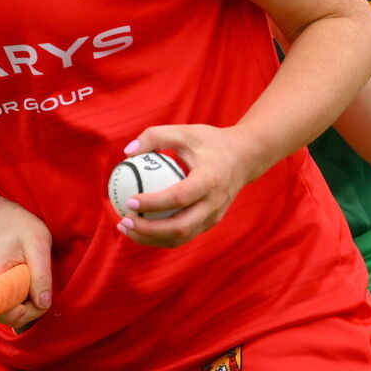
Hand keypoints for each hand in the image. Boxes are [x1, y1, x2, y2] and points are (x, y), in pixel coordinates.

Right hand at [0, 197, 52, 330]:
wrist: (5, 216)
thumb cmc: (21, 226)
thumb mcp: (39, 243)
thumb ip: (41, 274)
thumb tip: (43, 304)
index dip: (22, 313)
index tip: (36, 298)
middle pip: (4, 316)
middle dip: (28, 310)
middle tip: (41, 287)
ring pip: (4, 312)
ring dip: (24, 305)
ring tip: (33, 281)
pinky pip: (4, 305)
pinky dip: (19, 300)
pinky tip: (26, 284)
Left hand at [115, 124, 261, 247]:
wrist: (246, 157)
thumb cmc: (210, 142)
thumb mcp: (184, 132)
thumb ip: (155, 136)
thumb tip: (126, 153)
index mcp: (209, 180)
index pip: (178, 198)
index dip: (153, 203)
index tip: (129, 201)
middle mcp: (214, 203)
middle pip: (180, 227)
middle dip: (148, 230)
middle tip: (123, 221)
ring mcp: (214, 216)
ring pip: (181, 237)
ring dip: (151, 238)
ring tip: (126, 228)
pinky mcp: (211, 222)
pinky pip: (184, 235)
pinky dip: (161, 236)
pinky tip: (141, 227)